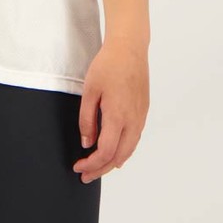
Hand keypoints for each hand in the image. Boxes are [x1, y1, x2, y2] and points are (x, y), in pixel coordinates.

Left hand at [73, 39, 149, 182]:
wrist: (130, 48)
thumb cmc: (108, 64)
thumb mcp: (89, 90)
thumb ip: (87, 119)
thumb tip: (87, 142)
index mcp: (118, 116)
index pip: (105, 152)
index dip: (91, 164)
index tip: (78, 167)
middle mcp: (133, 121)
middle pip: (118, 157)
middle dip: (101, 169)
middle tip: (86, 174)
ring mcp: (140, 117)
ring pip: (129, 150)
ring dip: (113, 162)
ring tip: (97, 166)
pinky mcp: (143, 111)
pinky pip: (134, 139)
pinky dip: (123, 151)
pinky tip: (114, 151)